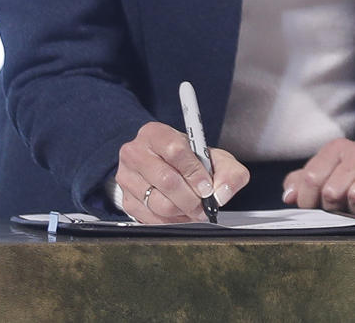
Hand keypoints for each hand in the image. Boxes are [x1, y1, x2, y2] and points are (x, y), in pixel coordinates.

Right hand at [114, 121, 248, 223]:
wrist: (165, 166)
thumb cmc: (189, 160)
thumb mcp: (214, 157)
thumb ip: (228, 171)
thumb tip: (221, 194)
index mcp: (155, 133)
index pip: (175, 150)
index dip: (194, 172)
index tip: (207, 187)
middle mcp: (135, 153)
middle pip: (166, 180)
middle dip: (191, 198)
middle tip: (204, 205)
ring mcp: (127, 177)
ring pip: (157, 202)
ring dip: (182, 212)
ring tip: (194, 209)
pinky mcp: (125, 200)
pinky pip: (150, 218)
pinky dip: (171, 221)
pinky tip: (181, 215)